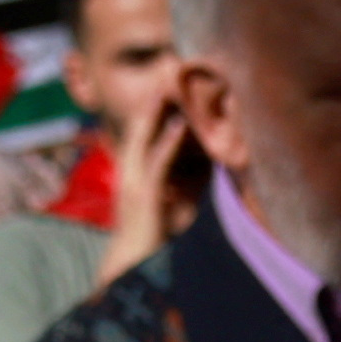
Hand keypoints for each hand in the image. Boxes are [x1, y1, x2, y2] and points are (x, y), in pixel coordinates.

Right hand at [99, 89, 194, 272]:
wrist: (133, 266)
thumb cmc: (155, 238)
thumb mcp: (175, 204)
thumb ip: (188, 182)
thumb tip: (210, 163)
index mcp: (135, 173)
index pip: (143, 134)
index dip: (153, 110)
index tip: (167, 86)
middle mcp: (130, 172)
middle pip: (140, 127)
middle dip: (152, 102)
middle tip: (166, 74)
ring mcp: (134, 181)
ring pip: (145, 138)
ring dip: (157, 112)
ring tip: (170, 87)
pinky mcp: (145, 195)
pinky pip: (157, 162)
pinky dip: (168, 140)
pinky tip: (179, 123)